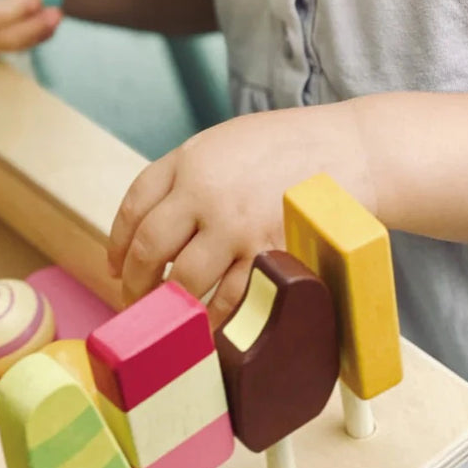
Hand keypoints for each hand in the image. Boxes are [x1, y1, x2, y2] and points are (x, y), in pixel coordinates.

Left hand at [107, 104, 374, 327]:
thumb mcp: (224, 142)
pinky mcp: (269, 255)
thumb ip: (186, 175)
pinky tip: (209, 325)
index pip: (134, 207)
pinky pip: (231, 299)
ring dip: (172, 306)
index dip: (117, 242)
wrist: (350, 151)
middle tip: (136, 300)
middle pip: (150, 249)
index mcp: (190, 160)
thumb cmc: (287, 147)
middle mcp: (205, 193)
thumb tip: (151, 225)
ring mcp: (237, 227)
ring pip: (186, 281)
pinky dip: (215, 319)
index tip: (116, 265)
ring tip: (171, 317)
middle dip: (136, 282)